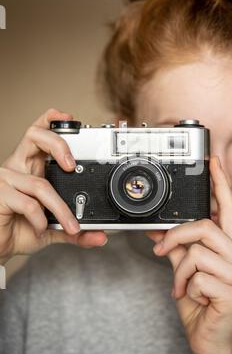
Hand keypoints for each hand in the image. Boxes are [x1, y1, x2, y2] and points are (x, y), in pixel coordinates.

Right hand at [0, 108, 107, 264]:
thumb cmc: (19, 230)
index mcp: (30, 167)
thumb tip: (101, 235)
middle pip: (34, 136)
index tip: (70, 118)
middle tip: (71, 165)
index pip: (38, 133)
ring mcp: (6, 179)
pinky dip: (40, 219)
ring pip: (40, 184)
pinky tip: (40, 228)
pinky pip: (28, 203)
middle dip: (58, 143)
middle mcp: (17, 167)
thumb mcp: (52, 228)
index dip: (51, 120)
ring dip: (60, 208)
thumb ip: (75, 230)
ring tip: (70, 225)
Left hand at [146, 156, 231, 353]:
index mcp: (229, 246)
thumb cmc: (200, 301)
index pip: (227, 208)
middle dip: (176, 237)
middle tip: (161, 250)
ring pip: (196, 253)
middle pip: (204, 227)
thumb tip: (157, 229)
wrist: (209, 339)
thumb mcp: (185, 269)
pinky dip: (185, 288)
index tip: (213, 162)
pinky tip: (193, 298)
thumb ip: (176, 246)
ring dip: (180, 273)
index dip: (220, 184)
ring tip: (182, 287)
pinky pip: (196, 278)